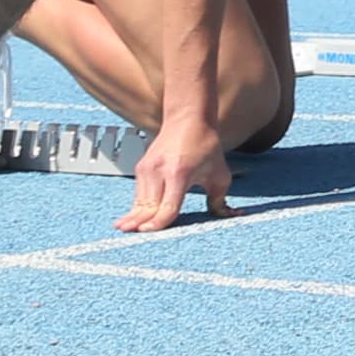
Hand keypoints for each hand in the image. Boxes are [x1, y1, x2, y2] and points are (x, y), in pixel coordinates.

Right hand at [117, 117, 233, 233]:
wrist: (187, 118)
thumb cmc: (205, 146)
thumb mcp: (219, 173)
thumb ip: (220, 200)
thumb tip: (230, 217)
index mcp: (179, 173)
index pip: (167, 205)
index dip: (158, 222)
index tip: (148, 232)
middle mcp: (159, 171)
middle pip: (148, 206)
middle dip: (139, 223)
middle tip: (131, 237)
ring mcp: (147, 168)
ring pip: (140, 201)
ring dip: (134, 216)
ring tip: (124, 230)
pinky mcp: (142, 167)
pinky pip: (139, 193)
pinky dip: (137, 206)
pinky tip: (130, 218)